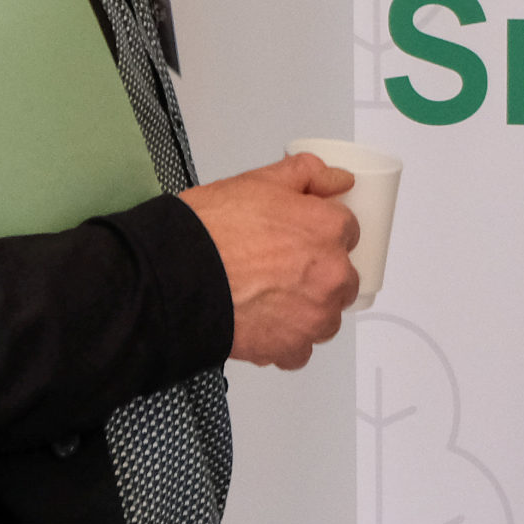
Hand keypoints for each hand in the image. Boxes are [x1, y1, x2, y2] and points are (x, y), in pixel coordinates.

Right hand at [180, 153, 359, 369]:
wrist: (175, 276)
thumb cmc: (211, 230)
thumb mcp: (258, 181)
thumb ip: (307, 174)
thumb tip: (339, 180)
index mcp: (328, 229)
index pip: (347, 231)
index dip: (320, 233)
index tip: (300, 239)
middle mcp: (332, 274)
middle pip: (342, 278)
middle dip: (319, 275)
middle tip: (279, 270)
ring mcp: (315, 315)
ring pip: (325, 316)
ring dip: (306, 311)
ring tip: (267, 299)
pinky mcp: (292, 348)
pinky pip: (300, 349)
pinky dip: (284, 341)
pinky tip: (259, 324)